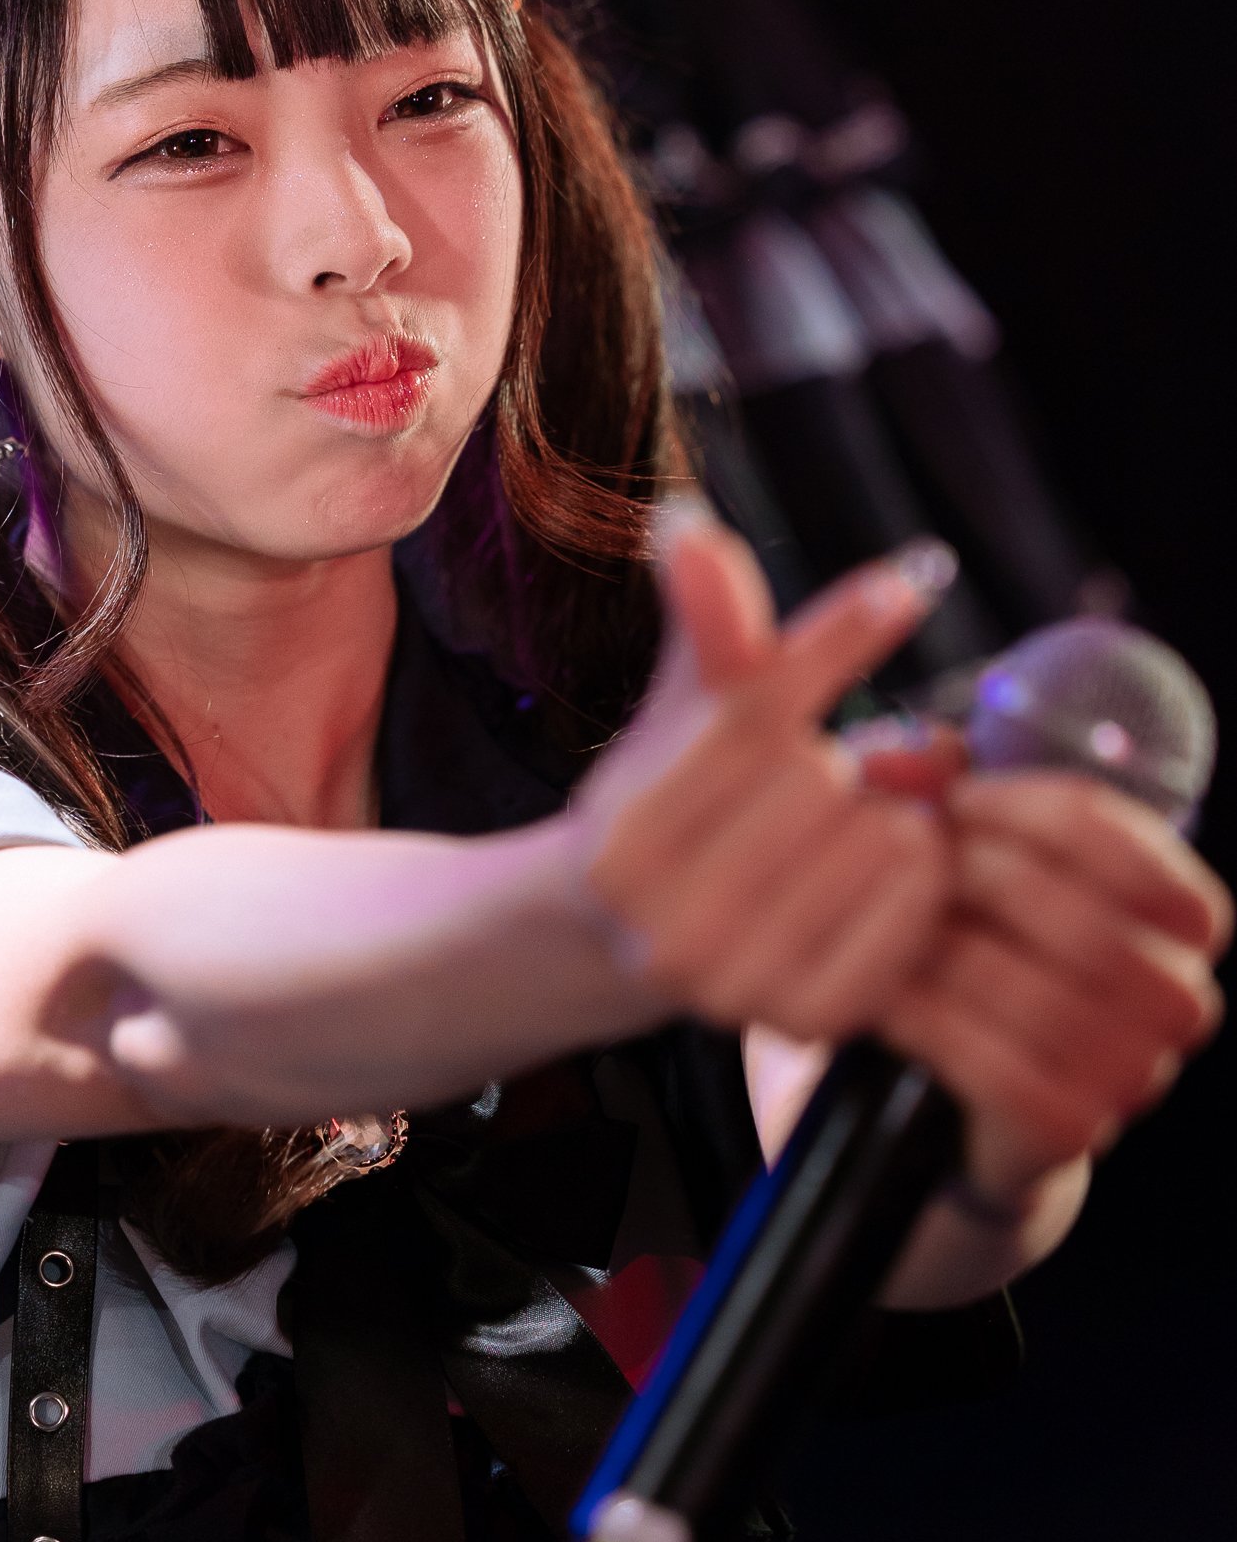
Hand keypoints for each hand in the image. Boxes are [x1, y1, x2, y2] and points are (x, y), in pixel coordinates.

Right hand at [577, 514, 956, 1039]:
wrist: (629, 945)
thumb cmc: (673, 801)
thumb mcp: (680, 708)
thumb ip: (701, 625)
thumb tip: (685, 520)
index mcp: (622, 838)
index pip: (755, 713)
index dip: (837, 639)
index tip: (909, 581)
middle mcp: (664, 924)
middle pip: (823, 776)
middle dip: (841, 756)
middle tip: (835, 768)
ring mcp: (733, 985)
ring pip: (879, 839)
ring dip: (890, 813)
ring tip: (851, 821)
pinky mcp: (803, 1021)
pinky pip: (914, 911)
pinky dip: (920, 874)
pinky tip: (886, 864)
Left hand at [880, 770, 1230, 1205]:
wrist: (979, 1083)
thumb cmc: (985, 937)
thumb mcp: (979, 848)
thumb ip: (951, 785)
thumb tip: (916, 753)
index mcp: (1187, 914)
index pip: (1121, 840)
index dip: (1025, 808)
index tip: (953, 798)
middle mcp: (1183, 996)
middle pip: (1081, 920)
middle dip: (978, 880)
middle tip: (905, 864)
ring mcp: (1137, 1071)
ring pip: (1036, 997)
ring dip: (945, 953)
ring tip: (885, 927)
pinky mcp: (1075, 1127)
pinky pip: (997, 1069)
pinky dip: (930, 1024)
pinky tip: (886, 996)